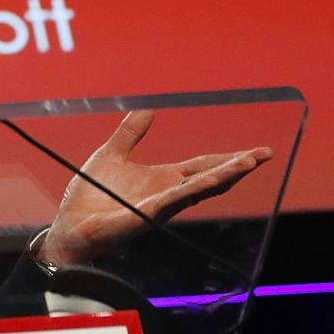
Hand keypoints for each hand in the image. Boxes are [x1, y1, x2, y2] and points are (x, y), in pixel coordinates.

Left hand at [37, 110, 274, 268]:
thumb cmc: (88, 196)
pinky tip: (212, 180)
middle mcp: (168, 194)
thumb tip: (147, 108)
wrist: (68, 225)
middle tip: (265, 154)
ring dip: (225, 176)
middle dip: (238, 166)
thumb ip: (130, 134)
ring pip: (200, 189)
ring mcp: (160, 206)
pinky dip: (195, 189)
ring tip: (249, 163)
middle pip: (211, 177)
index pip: (203, 166)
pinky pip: (175, 199)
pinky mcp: (147, 214)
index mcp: (162, 180)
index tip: (255, 151)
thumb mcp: (111, 155)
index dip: (228, 158)